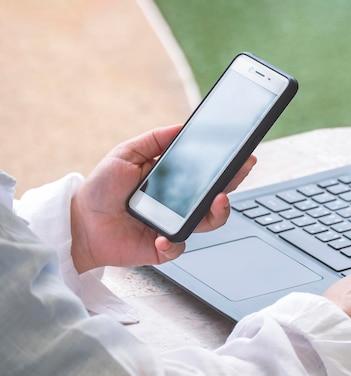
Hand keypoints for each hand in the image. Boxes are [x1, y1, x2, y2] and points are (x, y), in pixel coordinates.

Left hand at [70, 125, 255, 273]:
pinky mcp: (163, 247)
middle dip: (234, 183)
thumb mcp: (126, 153)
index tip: (244, 155)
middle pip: (218, 196)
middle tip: (241, 169)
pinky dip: (172, 243)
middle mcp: (181, 203)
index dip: (229, 166)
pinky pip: (177, 247)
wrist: (80, 221)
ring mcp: (175, 226)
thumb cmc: (103, 188)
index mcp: (176, 180)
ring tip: (216, 201)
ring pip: (209, 223)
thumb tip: (182, 126)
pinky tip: (162, 236)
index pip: (210, 173)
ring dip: (218, 212)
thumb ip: (154, 139)